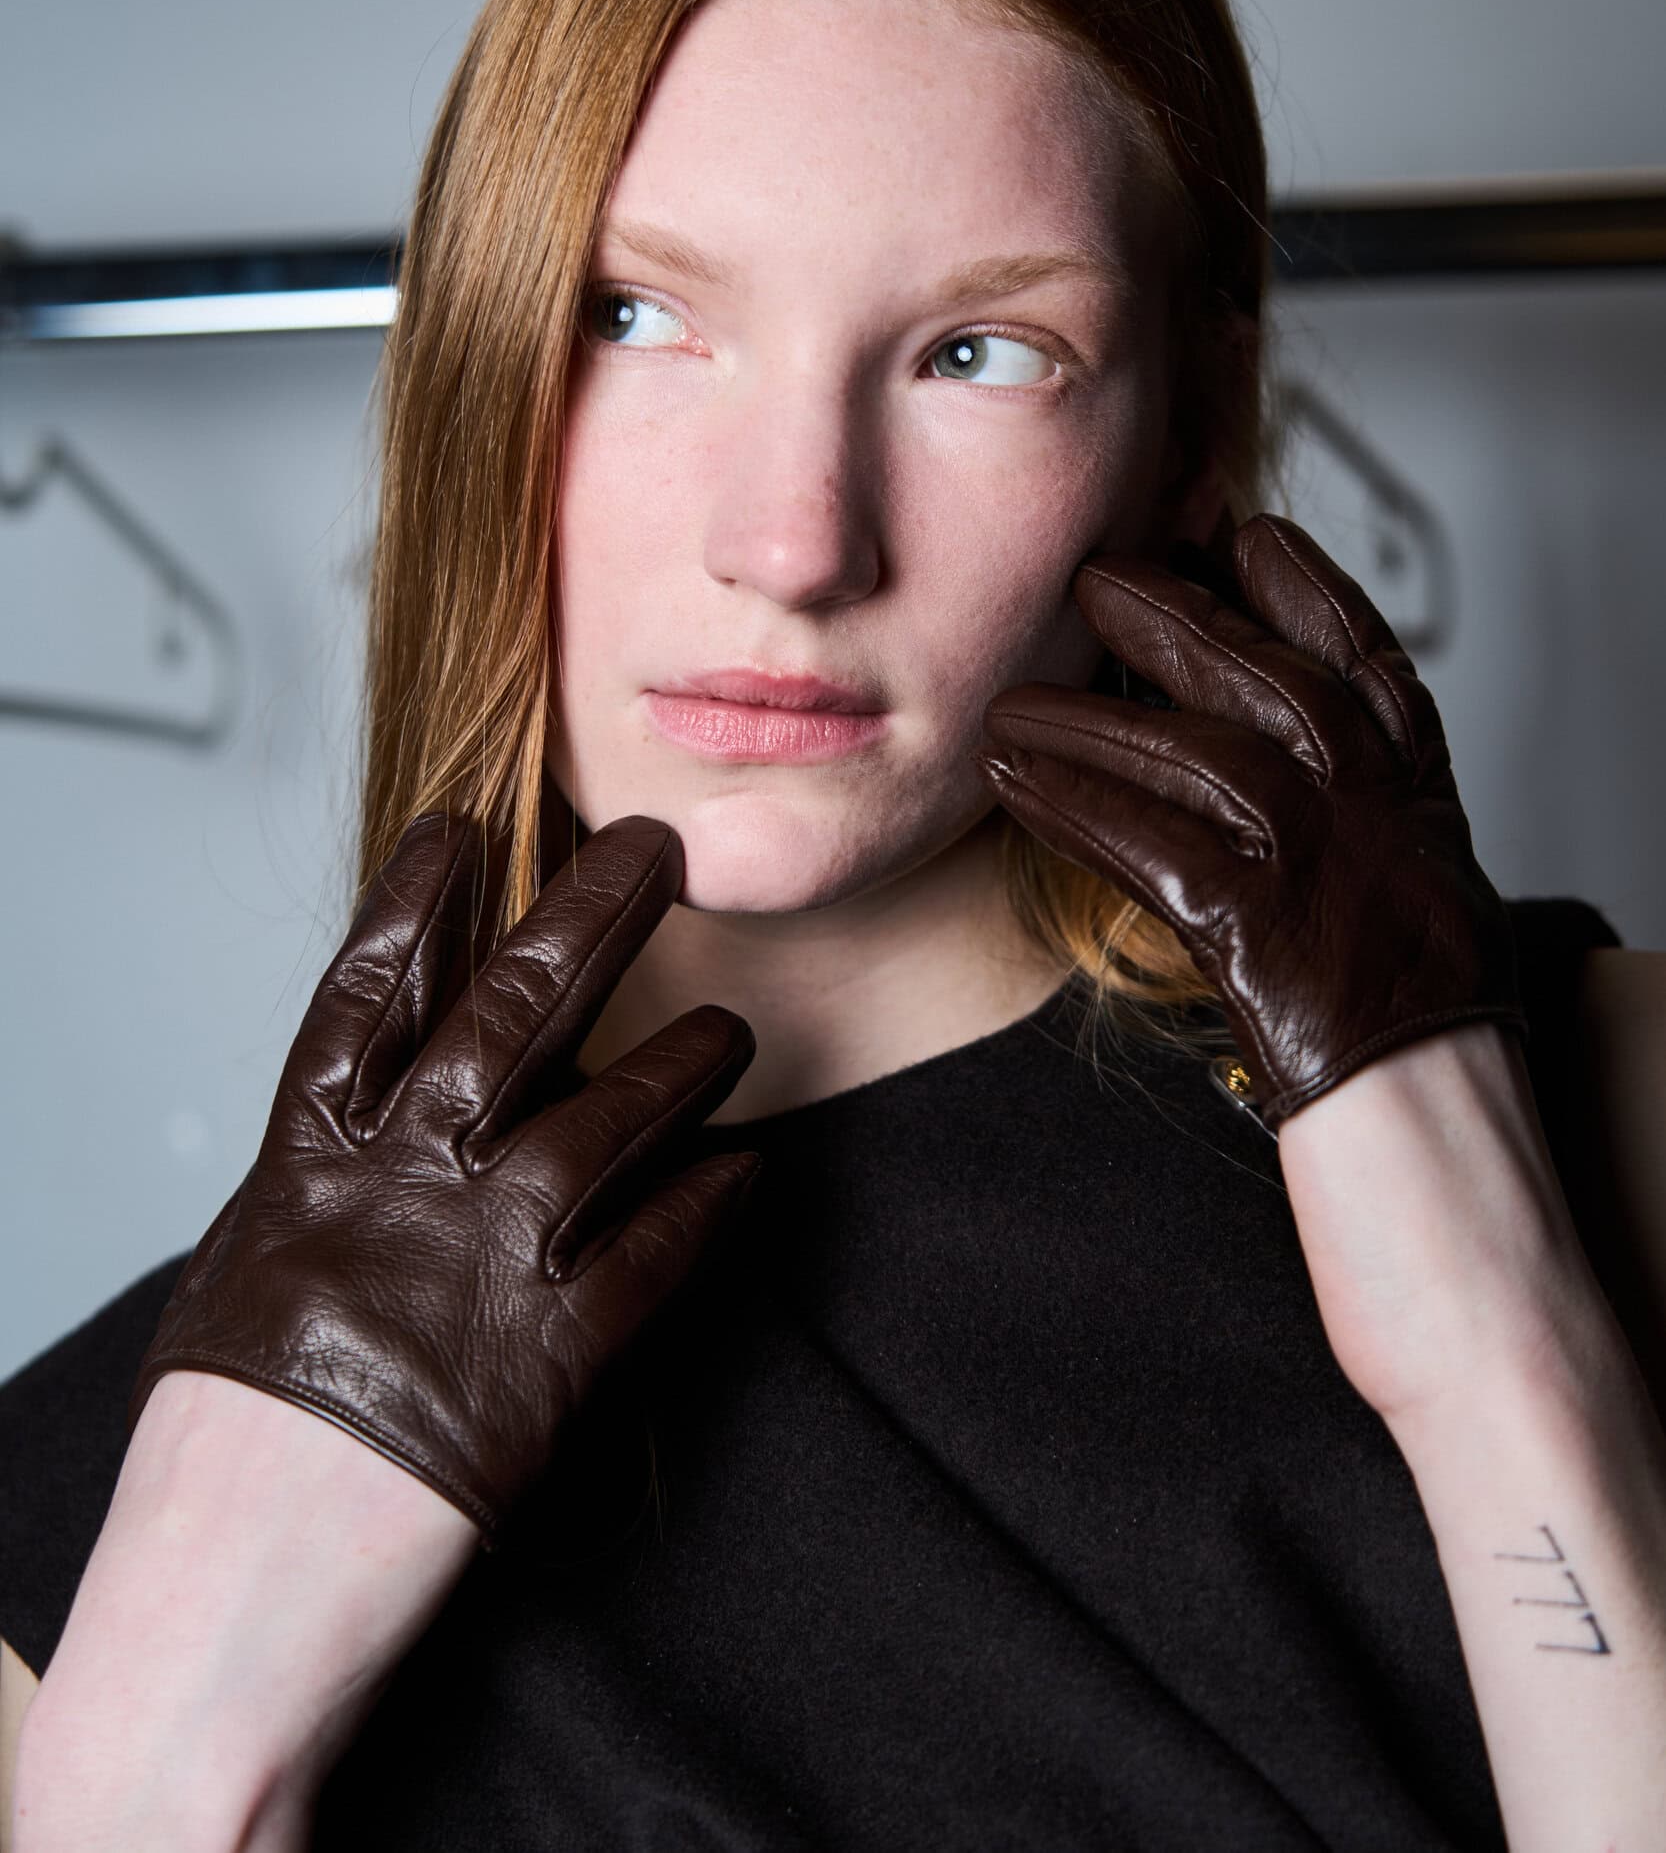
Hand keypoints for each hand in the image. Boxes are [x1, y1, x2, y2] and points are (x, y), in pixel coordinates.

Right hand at [127, 811, 762, 1549]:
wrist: (237, 1587)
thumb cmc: (225, 1446)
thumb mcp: (244, 1272)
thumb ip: (318, 1184)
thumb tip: (358, 1122)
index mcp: (312, 1159)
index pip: (366, 992)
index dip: (415, 899)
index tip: (459, 823)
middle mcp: (402, 1183)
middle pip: (509, 1014)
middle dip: (587, 916)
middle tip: (652, 845)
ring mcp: (481, 1260)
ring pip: (607, 1119)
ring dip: (683, 1064)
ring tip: (734, 1021)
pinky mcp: (550, 1355)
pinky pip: (654, 1255)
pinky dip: (708, 1207)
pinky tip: (751, 1170)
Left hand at [972, 512, 1524, 1125]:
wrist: (1442, 1122)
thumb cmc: (1421, 1010)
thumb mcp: (1419, 876)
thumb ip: (1362, 800)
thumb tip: (1285, 739)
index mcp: (1413, 788)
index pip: (1361, 653)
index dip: (1299, 584)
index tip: (1238, 531)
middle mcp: (1371, 806)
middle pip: (1265, 678)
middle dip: (1177, 616)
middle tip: (1096, 574)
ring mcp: (1317, 862)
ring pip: (1195, 753)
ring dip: (1093, 718)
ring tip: (1011, 698)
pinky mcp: (1258, 930)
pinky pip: (1148, 844)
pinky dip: (1072, 804)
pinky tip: (1011, 778)